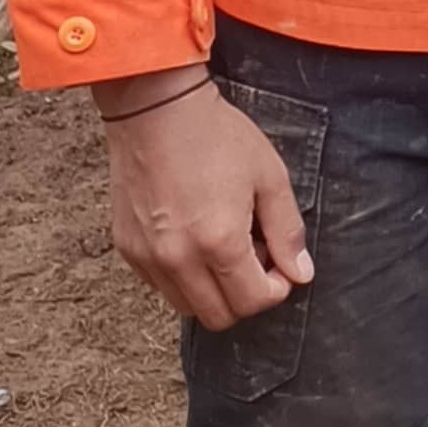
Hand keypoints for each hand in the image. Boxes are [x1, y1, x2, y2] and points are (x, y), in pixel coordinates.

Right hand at [103, 78, 311, 330]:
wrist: (155, 109)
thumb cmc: (217, 137)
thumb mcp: (269, 177)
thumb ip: (287, 231)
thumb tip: (300, 274)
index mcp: (218, 242)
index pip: (252, 302)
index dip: (275, 289)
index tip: (279, 263)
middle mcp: (178, 258)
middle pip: (219, 316)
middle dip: (245, 296)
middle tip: (253, 255)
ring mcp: (147, 256)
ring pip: (186, 307)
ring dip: (213, 291)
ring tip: (223, 246)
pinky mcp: (126, 248)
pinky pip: (160, 286)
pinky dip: (183, 278)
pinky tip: (194, 239)